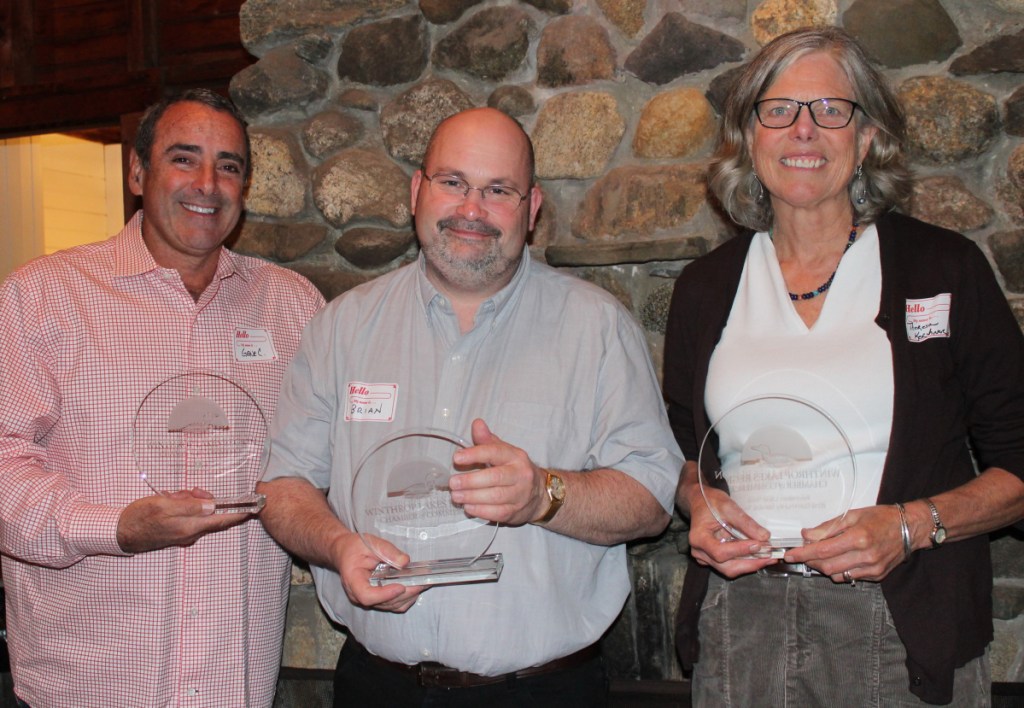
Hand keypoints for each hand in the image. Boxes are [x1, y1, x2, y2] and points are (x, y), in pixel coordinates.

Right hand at [116, 488, 250, 552]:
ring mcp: (184, 533)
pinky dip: (182, 505)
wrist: (120, 533)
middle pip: (211, 512)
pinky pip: (188, 515)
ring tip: (170, 497)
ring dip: (189, 500)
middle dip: (204, 498)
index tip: (255, 506)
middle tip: (189, 491)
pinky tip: (167, 501)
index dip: (240, 512)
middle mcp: (191, 533)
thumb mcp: (164, 505)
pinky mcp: (177, 531)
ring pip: (198, 511)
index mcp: (190, 527)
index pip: (223, 520)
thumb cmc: (140, 517)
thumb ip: (189, 506)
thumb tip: (212, 505)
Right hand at [331, 531, 424, 612]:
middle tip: (421, 583)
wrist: (346, 552)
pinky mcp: (377, 600)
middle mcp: (358, 595)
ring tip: (423, 583)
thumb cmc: (355, 547)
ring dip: (408, 597)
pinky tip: (416, 587)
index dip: (384, 594)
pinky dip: (406, 599)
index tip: (400, 586)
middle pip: (382, 603)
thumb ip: (387, 551)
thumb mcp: (370, 543)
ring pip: (390, 606)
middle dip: (404, 594)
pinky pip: (393, 605)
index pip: (366, 595)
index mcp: (352, 580)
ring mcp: (367, 600)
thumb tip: (404, 562)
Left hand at [447, 418, 547, 525]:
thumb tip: (477, 423)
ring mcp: (520, 495)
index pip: (495, 452)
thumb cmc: (514, 469)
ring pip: (495, 497)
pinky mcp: (516, 512)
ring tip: (456, 496)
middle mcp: (520, 475)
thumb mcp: (504, 452)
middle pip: (495, 477)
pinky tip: (468, 507)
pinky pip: (497, 513)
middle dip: (471, 481)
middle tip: (453, 483)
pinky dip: (481, 511)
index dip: (475, 454)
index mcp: (515, 456)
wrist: (539, 495)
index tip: (456, 457)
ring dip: (472, 497)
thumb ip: (488, 440)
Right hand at [685, 484, 774, 577]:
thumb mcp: (728, 507)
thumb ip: (746, 523)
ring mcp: (704, 557)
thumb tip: (764, 537)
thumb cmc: (711, 502)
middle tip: (770, 556)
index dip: (740, 551)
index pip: (720, 552)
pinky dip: (745, 563)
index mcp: (698, 538)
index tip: (758, 544)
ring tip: (768, 557)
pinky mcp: (712, 559)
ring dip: (750, 565)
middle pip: (726, 566)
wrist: (700, 502)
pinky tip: (758, 556)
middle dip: (750, 563)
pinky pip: (730, 566)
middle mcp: (699, 551)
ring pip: (729, 569)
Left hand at [784, 504, 907, 582]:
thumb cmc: (881, 518)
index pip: (823, 550)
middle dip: (810, 561)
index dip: (803, 553)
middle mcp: (866, 556)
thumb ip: (828, 527)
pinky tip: (838, 560)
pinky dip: (839, 571)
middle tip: (802, 554)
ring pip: (837, 575)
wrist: (909, 528)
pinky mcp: (877, 576)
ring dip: (823, 567)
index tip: (790, 555)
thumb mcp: (853, 515)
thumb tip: (807, 535)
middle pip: (827, 566)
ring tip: (819, 556)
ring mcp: (872, 569)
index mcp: (859, 538)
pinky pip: (850, 577)